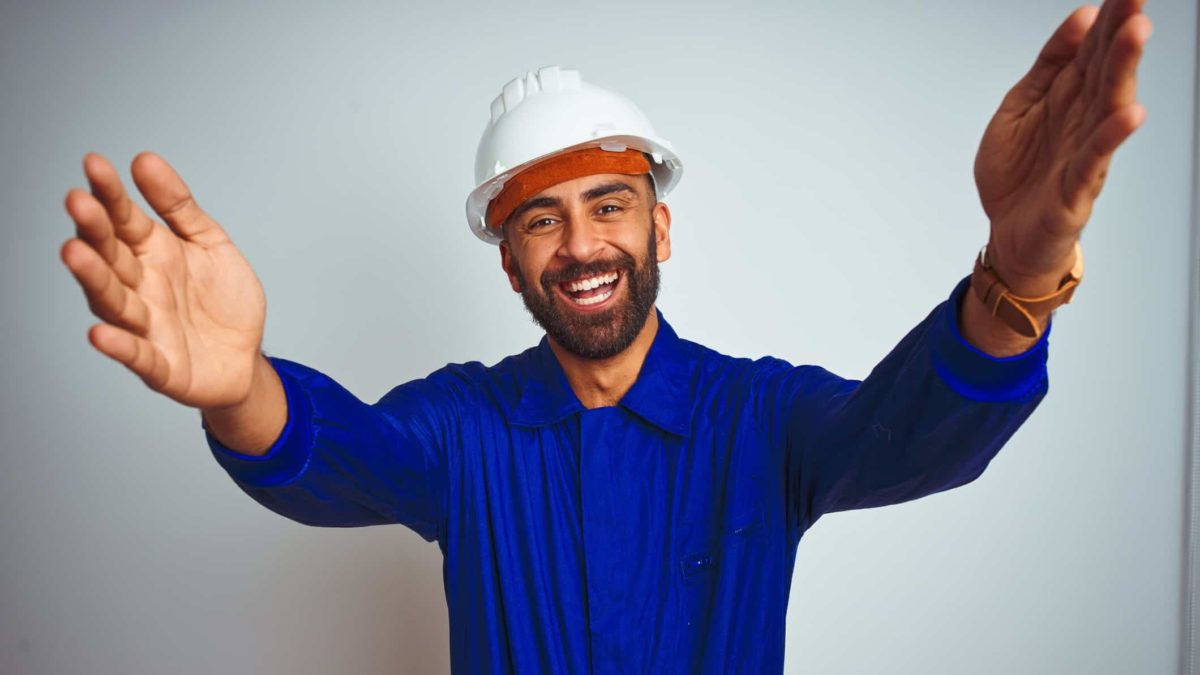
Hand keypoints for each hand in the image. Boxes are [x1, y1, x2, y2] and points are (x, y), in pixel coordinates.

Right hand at [61, 152, 266, 408]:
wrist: (245, 358)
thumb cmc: (222, 301)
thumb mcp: (209, 243)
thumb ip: (179, 206)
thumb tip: (144, 159)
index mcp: (152, 253)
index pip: (123, 219)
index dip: (110, 194)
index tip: (95, 163)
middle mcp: (140, 287)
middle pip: (111, 256)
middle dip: (94, 230)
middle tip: (79, 201)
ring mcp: (146, 326)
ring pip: (113, 301)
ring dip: (93, 278)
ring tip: (74, 252)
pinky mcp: (160, 365)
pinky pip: (137, 355)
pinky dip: (119, 346)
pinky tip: (100, 334)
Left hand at [974, 0, 1151, 294]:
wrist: (1008, 236)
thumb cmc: (1018, 175)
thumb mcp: (1019, 107)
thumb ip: (1047, 66)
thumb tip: (1079, 18)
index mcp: (1068, 99)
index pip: (1091, 51)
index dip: (1106, 19)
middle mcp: (1083, 121)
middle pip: (1104, 72)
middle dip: (1120, 34)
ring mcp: (1083, 153)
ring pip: (1107, 106)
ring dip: (1122, 70)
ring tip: (1136, 34)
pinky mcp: (1076, 188)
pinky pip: (1096, 158)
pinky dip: (1112, 136)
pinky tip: (1130, 113)